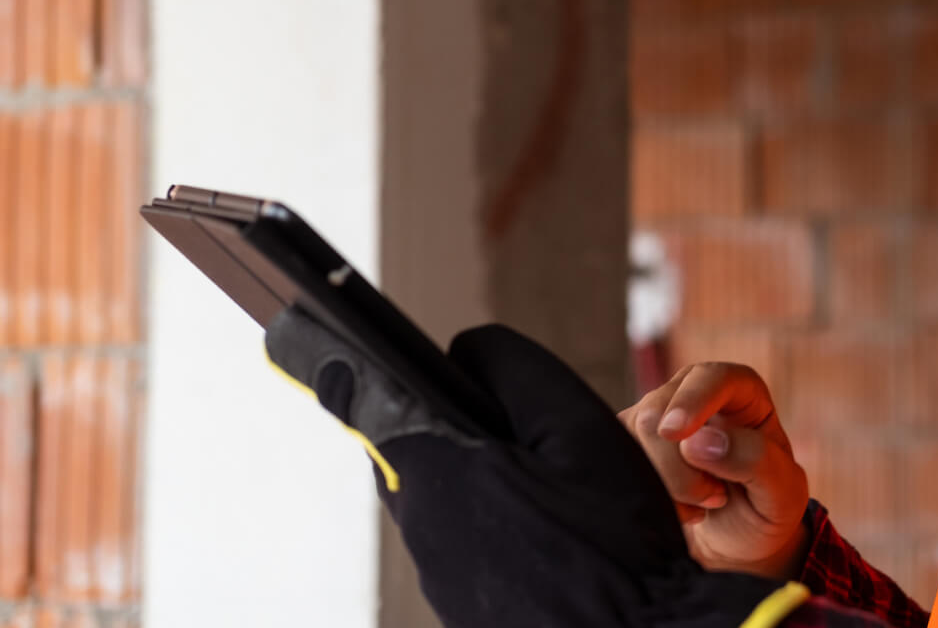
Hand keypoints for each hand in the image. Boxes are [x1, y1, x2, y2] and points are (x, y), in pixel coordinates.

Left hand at [264, 308, 810, 627]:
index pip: (365, 400)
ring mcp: (439, 574)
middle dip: (457, 422)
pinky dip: (496, 519)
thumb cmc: (615, 538)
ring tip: (557, 486)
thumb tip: (464, 348)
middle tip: (530, 429)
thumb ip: (512, 370)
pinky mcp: (461, 604)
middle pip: (414, 445)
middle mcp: (420, 527)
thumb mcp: (577, 424)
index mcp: (437, 471)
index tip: (318, 339)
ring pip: (442, 494)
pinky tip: (555, 530)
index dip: (349, 364)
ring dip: (481, 473)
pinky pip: (464, 538)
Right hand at [620, 364, 811, 579]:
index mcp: (740, 390)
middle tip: (714, 496)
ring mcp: (659, 414)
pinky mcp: (631, 441)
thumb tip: (694, 441)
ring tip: (702, 502)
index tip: (677, 435)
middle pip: (659, 409)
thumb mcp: (781, 489)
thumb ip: (752, 459)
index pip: (712, 377)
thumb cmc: (766, 505)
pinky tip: (676, 508)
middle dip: (678, 467)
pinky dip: (647, 492)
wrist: (739, 535)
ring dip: (665, 483)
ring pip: (634, 435)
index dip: (693, 400)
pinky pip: (619, 458)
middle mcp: (695, 391)